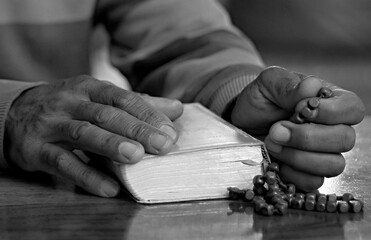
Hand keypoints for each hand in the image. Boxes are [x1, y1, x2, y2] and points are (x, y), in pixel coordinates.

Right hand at [5, 75, 182, 196]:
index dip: (147, 114)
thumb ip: (138, 105)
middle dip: (136, 130)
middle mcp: (69, 102)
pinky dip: (86, 176)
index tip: (170, 131)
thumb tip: (177, 108)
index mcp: (89, 87)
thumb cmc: (69, 106)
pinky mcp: (35, 150)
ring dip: (110, 145)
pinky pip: (62, 163)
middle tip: (162, 145)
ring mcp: (51, 125)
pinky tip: (109, 188)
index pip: (122, 98)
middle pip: (106, 115)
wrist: (15, 112)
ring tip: (136, 157)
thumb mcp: (99, 99)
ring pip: (83, 134)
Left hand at [230, 67, 364, 190]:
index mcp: (331, 102)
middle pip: (344, 140)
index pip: (352, 109)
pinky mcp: (308, 174)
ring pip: (332, 165)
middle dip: (306, 137)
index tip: (298, 110)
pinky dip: (290, 173)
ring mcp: (323, 154)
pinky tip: (274, 159)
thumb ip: (289, 84)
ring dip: (297, 156)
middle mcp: (333, 129)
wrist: (243, 122)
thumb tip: (311, 86)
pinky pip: (312, 182)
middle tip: (275, 129)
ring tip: (271, 143)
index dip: (329, 113)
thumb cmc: (262, 100)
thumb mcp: (269, 84)